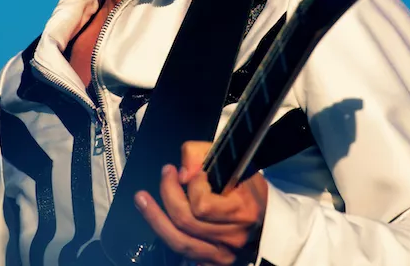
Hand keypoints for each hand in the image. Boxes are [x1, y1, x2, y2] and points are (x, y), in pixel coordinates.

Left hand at [134, 141, 267, 265]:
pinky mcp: (214, 263)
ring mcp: (223, 254)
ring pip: (179, 242)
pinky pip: (184, 256)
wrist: (268, 218)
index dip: (192, 184)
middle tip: (166, 174)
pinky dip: (168, 237)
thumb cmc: (249, 188)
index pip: (202, 204)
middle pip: (185, 221)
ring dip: (154, 218)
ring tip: (141, 199)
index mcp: (241, 210)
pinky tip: (158, 222)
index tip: (191, 171)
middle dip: (167, 194)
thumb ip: (202, 155)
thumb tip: (182, 173)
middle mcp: (232, 236)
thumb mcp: (232, 161)